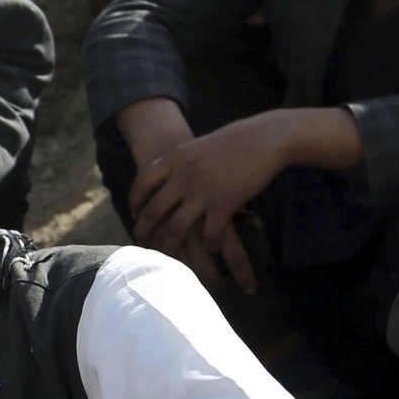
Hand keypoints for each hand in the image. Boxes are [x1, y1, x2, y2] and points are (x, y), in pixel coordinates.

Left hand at [126, 113, 280, 293]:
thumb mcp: (196, 147)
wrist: (264, 137)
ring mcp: (202, 191)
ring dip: (172, 249)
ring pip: (176, 230)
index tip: (135, 215)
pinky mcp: (224, 203)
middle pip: (154, 212)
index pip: (141, 184)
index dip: (135, 203)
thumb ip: (179, 163)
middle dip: (145, 233)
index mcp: (174, 159)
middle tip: (144, 247)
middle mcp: (183, 176)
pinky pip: (209, 235)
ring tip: (174, 260)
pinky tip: (212, 248)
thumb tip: (167, 180)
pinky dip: (209, 245)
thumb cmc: (233, 141)